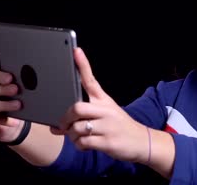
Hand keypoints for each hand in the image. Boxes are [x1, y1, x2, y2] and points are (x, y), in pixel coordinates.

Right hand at [0, 48, 23, 142]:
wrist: (2, 118)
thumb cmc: (4, 97)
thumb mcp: (5, 86)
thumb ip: (7, 77)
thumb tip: (21, 68)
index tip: (10, 78)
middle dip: (0, 90)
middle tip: (16, 90)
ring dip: (2, 105)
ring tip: (18, 105)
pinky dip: (2, 120)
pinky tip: (14, 120)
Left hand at [52, 48, 148, 163]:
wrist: (141, 141)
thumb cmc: (118, 126)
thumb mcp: (105, 114)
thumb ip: (80, 118)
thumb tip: (55, 126)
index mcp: (105, 100)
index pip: (91, 80)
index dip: (82, 65)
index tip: (76, 51)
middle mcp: (106, 110)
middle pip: (77, 108)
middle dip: (65, 119)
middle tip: (64, 125)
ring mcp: (108, 126)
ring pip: (77, 128)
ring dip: (72, 135)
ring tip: (79, 137)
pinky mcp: (108, 142)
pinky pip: (83, 142)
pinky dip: (79, 145)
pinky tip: (86, 144)